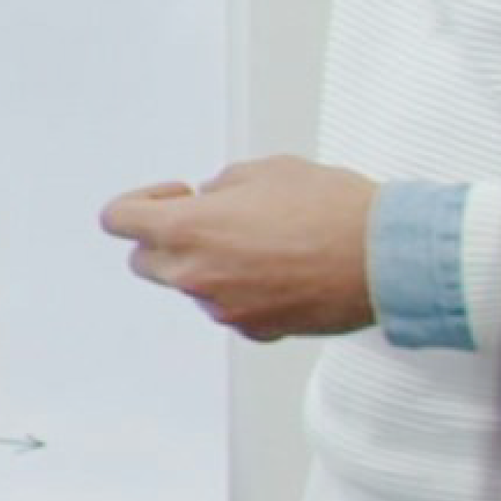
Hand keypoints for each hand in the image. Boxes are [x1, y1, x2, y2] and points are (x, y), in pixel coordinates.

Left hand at [100, 157, 377, 341]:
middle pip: (145, 261)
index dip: (139, 202)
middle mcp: (196, 276)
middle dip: (168, 238)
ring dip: (209, 264)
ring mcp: (223, 308)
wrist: (382, 257)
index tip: (172, 196)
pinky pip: (229, 308)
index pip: (119, 220)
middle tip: (210, 219)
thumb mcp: (266, 171)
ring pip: (191, 286)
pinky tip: (280, 269)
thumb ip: (223, 187)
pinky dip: (241, 291)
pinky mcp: (253, 329)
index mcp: (188, 229)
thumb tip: (212, 200)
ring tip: (260, 241)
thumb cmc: (331, 210)